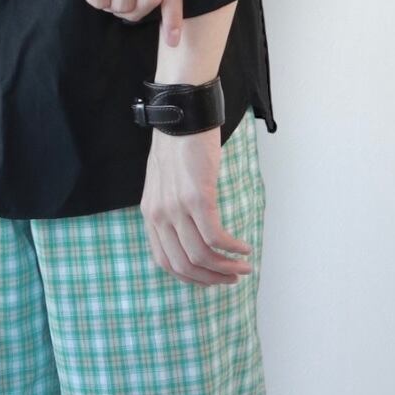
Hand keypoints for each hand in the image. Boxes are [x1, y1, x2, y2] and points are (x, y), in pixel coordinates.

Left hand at [140, 126, 252, 284]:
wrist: (181, 115)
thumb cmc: (178, 145)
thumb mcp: (165, 183)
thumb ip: (171, 208)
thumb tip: (190, 232)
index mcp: (150, 214)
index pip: (165, 261)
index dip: (190, 277)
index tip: (210, 279)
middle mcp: (160, 215)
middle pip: (184, 265)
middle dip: (211, 279)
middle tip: (232, 279)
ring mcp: (177, 208)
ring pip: (201, 255)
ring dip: (226, 268)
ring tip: (243, 267)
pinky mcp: (197, 197)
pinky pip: (215, 236)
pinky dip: (232, 248)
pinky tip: (244, 248)